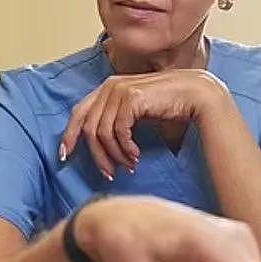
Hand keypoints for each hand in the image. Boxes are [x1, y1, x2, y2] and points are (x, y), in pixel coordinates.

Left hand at [60, 70, 228, 178]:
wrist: (195, 95)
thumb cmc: (167, 107)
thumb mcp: (135, 115)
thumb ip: (115, 122)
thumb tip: (98, 148)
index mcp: (106, 89)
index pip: (78, 113)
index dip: (69, 135)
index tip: (65, 156)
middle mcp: (109, 86)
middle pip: (88, 127)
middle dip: (97, 155)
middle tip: (108, 174)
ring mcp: (119, 90)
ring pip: (102, 132)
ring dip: (115, 155)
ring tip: (129, 166)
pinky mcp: (132, 97)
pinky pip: (119, 131)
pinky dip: (126, 148)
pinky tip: (136, 156)